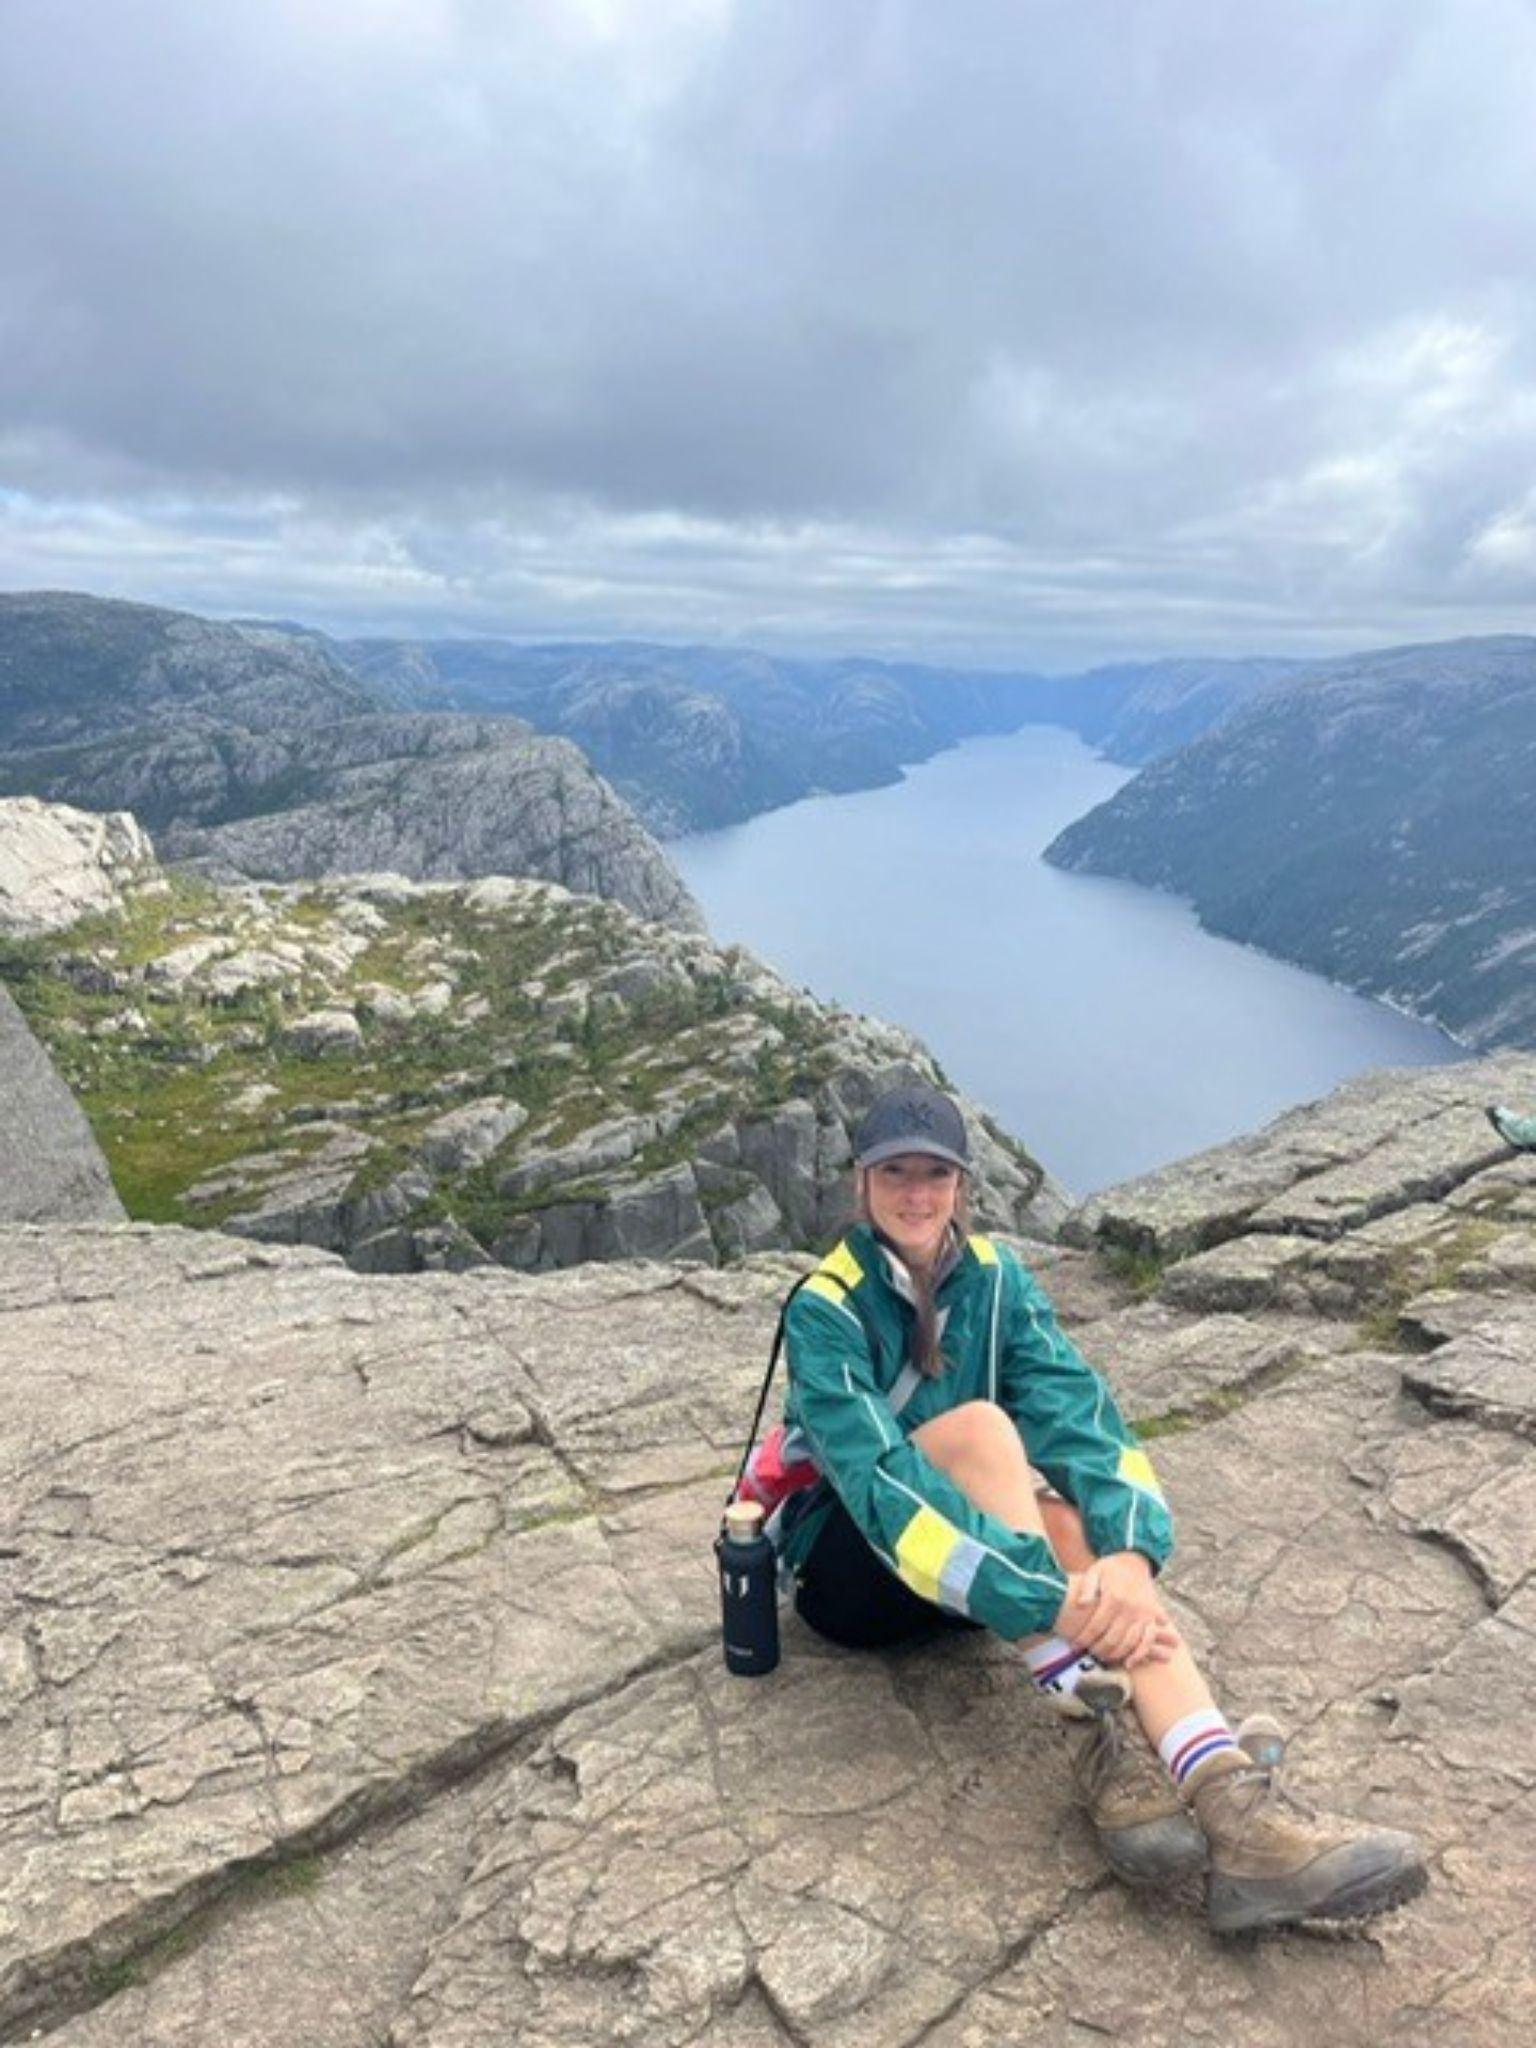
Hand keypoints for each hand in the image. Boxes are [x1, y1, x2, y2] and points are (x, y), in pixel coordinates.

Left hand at [1056, 1551, 1180, 1668]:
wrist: (1135, 1560)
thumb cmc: (1110, 1568)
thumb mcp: (1094, 1571)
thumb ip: (1086, 1588)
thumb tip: (1080, 1604)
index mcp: (1114, 1597)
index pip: (1096, 1625)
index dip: (1084, 1638)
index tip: (1075, 1645)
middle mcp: (1130, 1607)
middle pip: (1112, 1638)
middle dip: (1098, 1649)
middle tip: (1088, 1653)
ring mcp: (1143, 1613)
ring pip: (1130, 1643)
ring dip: (1116, 1654)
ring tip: (1103, 1657)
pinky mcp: (1152, 1617)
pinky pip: (1147, 1640)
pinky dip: (1140, 1654)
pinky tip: (1129, 1662)